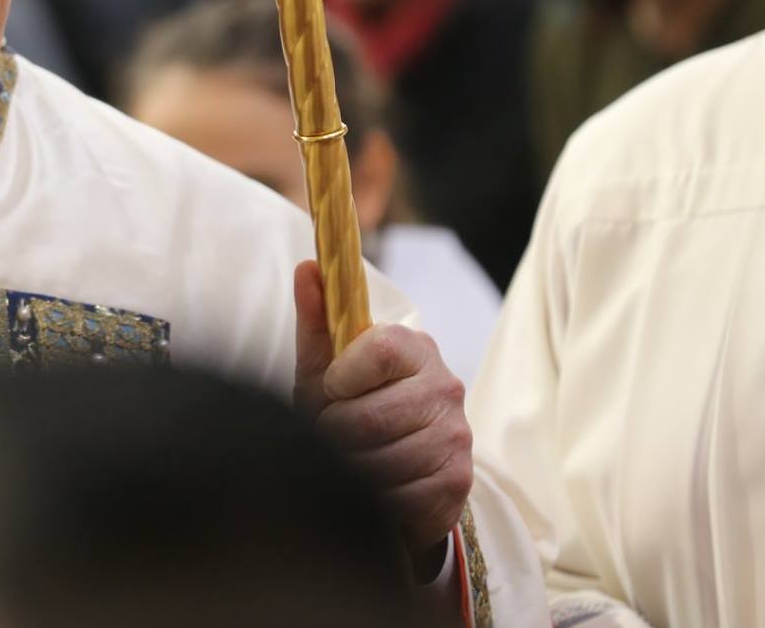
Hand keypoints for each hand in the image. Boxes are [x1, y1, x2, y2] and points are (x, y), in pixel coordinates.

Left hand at [292, 259, 471, 567]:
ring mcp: (456, 436)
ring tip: (348, 459)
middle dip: (335, 432)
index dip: (342, 377)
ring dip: (351, 467)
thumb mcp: (326, 366)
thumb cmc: (352, 407)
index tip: (332, 389)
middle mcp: (445, 387)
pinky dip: (374, 497)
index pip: (381, 350)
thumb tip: (307, 268)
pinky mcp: (457, 481)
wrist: (395, 468)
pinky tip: (372, 487)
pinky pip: (401, 495)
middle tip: (331, 434)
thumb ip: (317, 320)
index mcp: (415, 348)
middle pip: (370, 416)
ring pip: (382, 459)